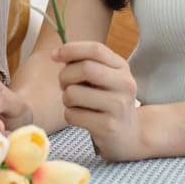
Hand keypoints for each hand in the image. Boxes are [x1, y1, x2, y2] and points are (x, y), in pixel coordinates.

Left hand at [55, 40, 149, 161]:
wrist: (129, 134)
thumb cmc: (109, 101)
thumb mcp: (106, 77)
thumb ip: (86, 62)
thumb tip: (56, 53)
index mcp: (122, 67)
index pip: (96, 49)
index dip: (71, 49)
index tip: (55, 55)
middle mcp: (124, 84)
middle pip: (85, 68)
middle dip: (65, 75)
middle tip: (64, 84)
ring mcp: (118, 106)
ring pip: (73, 93)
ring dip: (66, 98)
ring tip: (75, 103)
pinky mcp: (107, 127)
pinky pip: (72, 115)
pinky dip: (70, 116)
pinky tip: (81, 118)